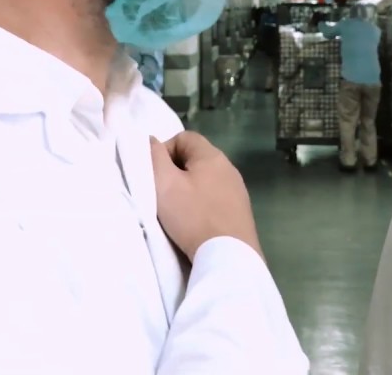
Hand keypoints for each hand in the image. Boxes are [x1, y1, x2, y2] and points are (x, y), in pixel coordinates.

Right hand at [150, 131, 262, 261]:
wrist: (229, 255)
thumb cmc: (193, 216)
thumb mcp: (164, 183)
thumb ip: (154, 157)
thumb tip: (150, 140)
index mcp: (212, 156)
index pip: (184, 137)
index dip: (164, 151)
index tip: (155, 175)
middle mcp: (229, 168)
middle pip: (195, 159)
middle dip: (175, 172)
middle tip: (163, 195)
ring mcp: (238, 190)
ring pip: (206, 180)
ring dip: (189, 190)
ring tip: (177, 211)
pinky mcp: (241, 211)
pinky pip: (216, 198)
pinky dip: (202, 205)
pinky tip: (195, 223)